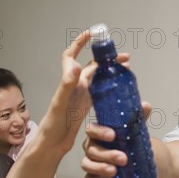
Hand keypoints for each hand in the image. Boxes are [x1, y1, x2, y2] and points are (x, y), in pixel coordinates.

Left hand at [36, 31, 129, 154]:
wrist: (52, 144)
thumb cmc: (53, 124)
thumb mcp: (60, 103)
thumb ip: (67, 84)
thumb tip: (77, 64)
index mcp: (69, 81)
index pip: (71, 55)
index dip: (79, 43)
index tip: (91, 34)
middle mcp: (75, 86)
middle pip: (92, 66)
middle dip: (107, 59)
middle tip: (124, 57)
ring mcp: (81, 96)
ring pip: (98, 78)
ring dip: (110, 71)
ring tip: (126, 69)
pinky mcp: (85, 106)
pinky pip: (99, 92)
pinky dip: (109, 87)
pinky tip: (119, 89)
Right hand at [81, 101, 151, 177]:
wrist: (137, 161)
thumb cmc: (130, 142)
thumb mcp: (136, 130)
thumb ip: (138, 118)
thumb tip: (145, 105)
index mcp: (99, 133)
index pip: (92, 129)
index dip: (100, 132)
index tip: (113, 135)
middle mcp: (92, 146)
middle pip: (91, 149)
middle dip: (107, 154)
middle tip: (123, 159)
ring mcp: (92, 162)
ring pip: (87, 164)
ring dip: (99, 168)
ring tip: (114, 171)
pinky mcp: (94, 177)